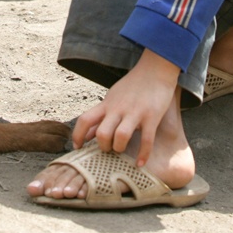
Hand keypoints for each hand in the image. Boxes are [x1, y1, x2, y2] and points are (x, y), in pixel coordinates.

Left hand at [71, 50, 180, 168]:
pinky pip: (146, 140)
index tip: (78, 147)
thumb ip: (100, 116)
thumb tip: (87, 136)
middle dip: (103, 147)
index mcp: (107, 104)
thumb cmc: (132, 86)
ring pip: (121, 137)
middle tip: (108, 149)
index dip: (77, 135)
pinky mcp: (152, 116)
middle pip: (102, 133)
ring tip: (122, 150)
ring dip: (119, 149)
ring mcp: (135, 113)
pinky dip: (143, 155)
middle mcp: (118, 109)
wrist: (155, 69)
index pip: (85, 120)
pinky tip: (140, 163)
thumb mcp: (112, 98)